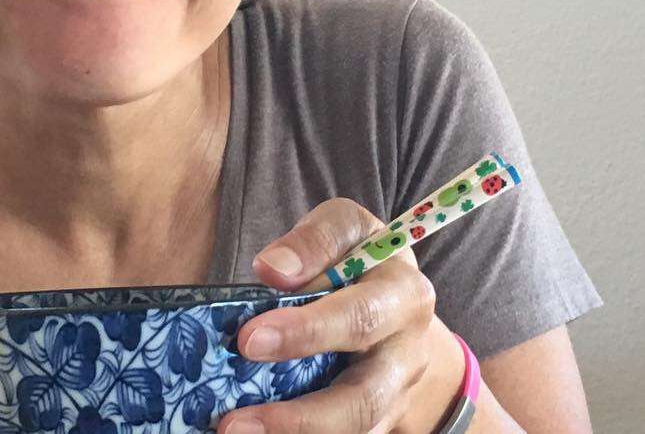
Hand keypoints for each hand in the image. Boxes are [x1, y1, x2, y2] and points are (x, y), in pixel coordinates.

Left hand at [218, 198, 459, 433]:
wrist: (398, 301)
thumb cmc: (359, 258)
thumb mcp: (345, 230)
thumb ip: (314, 241)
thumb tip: (272, 269)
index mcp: (403, 293)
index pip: (359, 314)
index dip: (306, 329)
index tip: (248, 339)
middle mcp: (408, 349)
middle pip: (365, 392)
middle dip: (301, 410)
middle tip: (236, 418)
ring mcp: (399, 392)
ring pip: (359, 427)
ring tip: (238, 432)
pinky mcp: (384, 419)